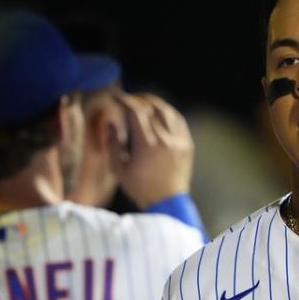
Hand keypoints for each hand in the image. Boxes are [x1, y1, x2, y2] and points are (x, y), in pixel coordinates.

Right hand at [109, 93, 194, 208]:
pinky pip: (179, 121)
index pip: (136, 112)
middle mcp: (165, 139)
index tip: (117, 96)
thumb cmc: (140, 188)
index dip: (126, 101)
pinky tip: (161, 111)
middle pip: (152, 108)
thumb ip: (113, 144)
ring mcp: (179, 141)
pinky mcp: (188, 145)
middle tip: (130, 98)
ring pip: (168, 112)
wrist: (167, 202)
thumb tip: (110, 122)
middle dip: (139, 99)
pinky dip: (169, 112)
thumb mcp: (119, 169)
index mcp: (147, 145)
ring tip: (144, 101)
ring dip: (155, 103)